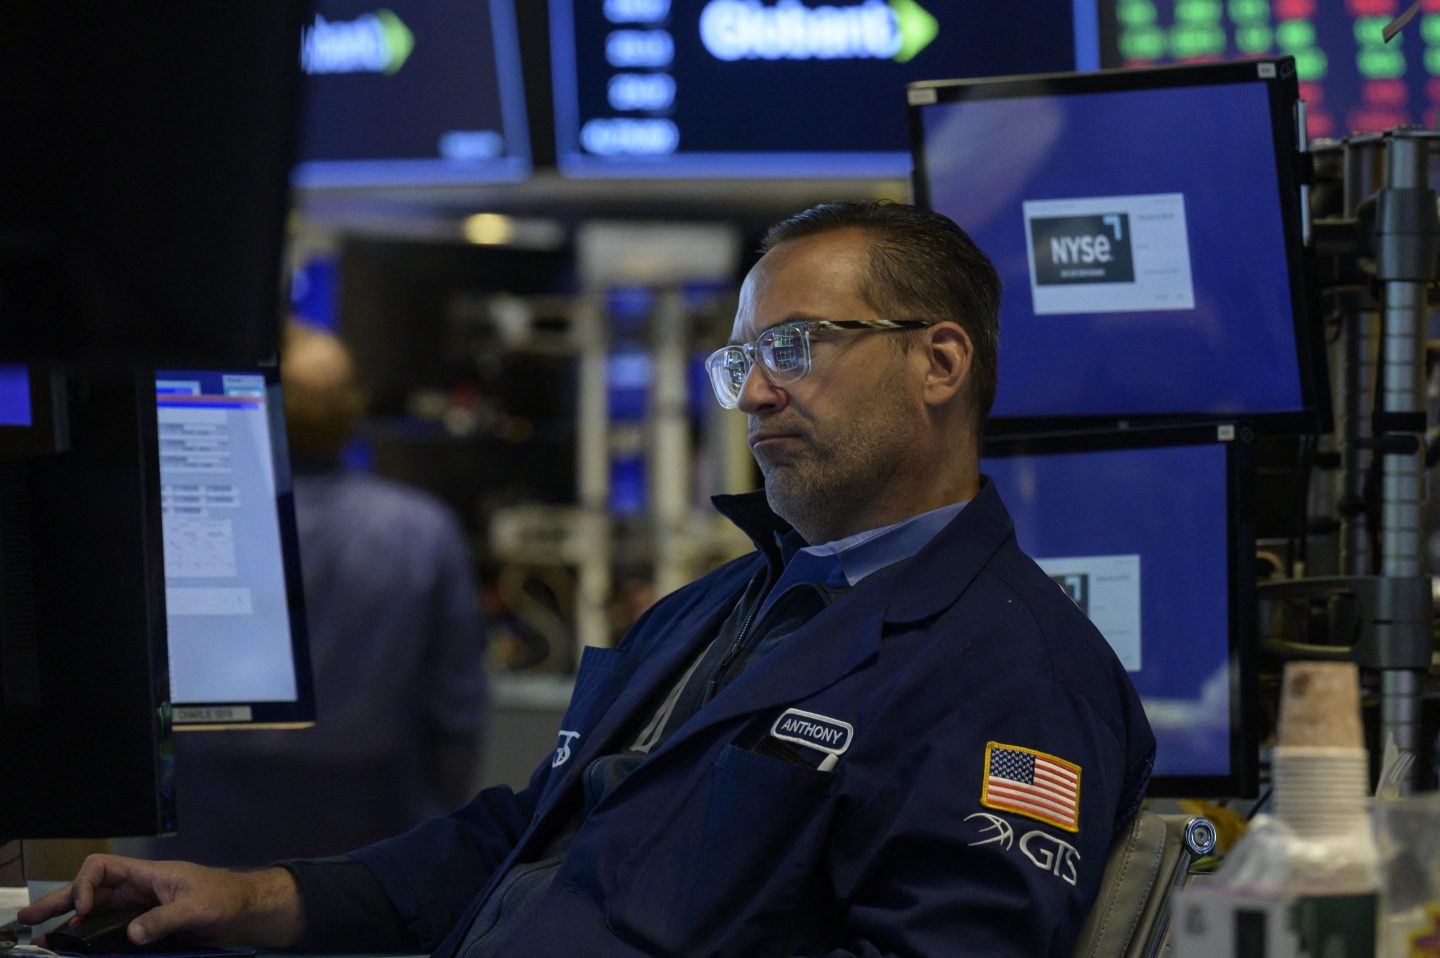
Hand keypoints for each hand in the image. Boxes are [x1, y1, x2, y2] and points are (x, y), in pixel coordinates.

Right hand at [17, 855, 305, 949]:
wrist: (244, 911)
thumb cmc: (226, 897)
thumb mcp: (199, 907)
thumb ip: (166, 918)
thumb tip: (132, 933)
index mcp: (147, 875)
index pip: (102, 868)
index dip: (85, 885)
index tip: (83, 911)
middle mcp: (137, 890)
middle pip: (89, 891)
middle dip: (58, 902)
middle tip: (27, 921)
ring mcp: (139, 909)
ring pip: (95, 912)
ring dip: (68, 922)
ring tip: (40, 937)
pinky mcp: (145, 926)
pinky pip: (109, 929)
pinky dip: (90, 937)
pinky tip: (75, 947)